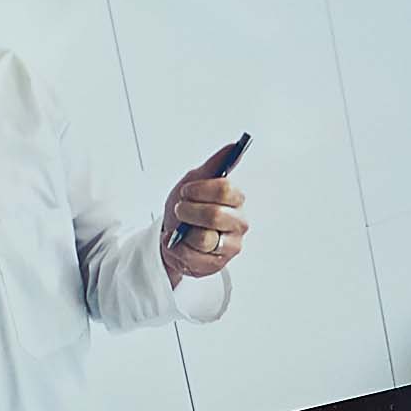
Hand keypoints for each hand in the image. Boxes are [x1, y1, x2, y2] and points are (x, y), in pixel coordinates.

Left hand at [160, 156, 250, 282]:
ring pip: (203, 239)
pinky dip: (177, 249)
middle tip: (180, 211)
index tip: (186, 192)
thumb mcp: (195, 181)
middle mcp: (238, 223)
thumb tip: (234, 146)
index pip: (225, 190)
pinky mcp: (217, 265)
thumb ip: (214, 165)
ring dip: (183, 232)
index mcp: (236, 200)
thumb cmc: (186, 207)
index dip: (199, 190)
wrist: (172, 235)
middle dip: (189, 212)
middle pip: (215, 215)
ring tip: (180, 230)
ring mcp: (230, 246)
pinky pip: (192, 257)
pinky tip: (177, 243)